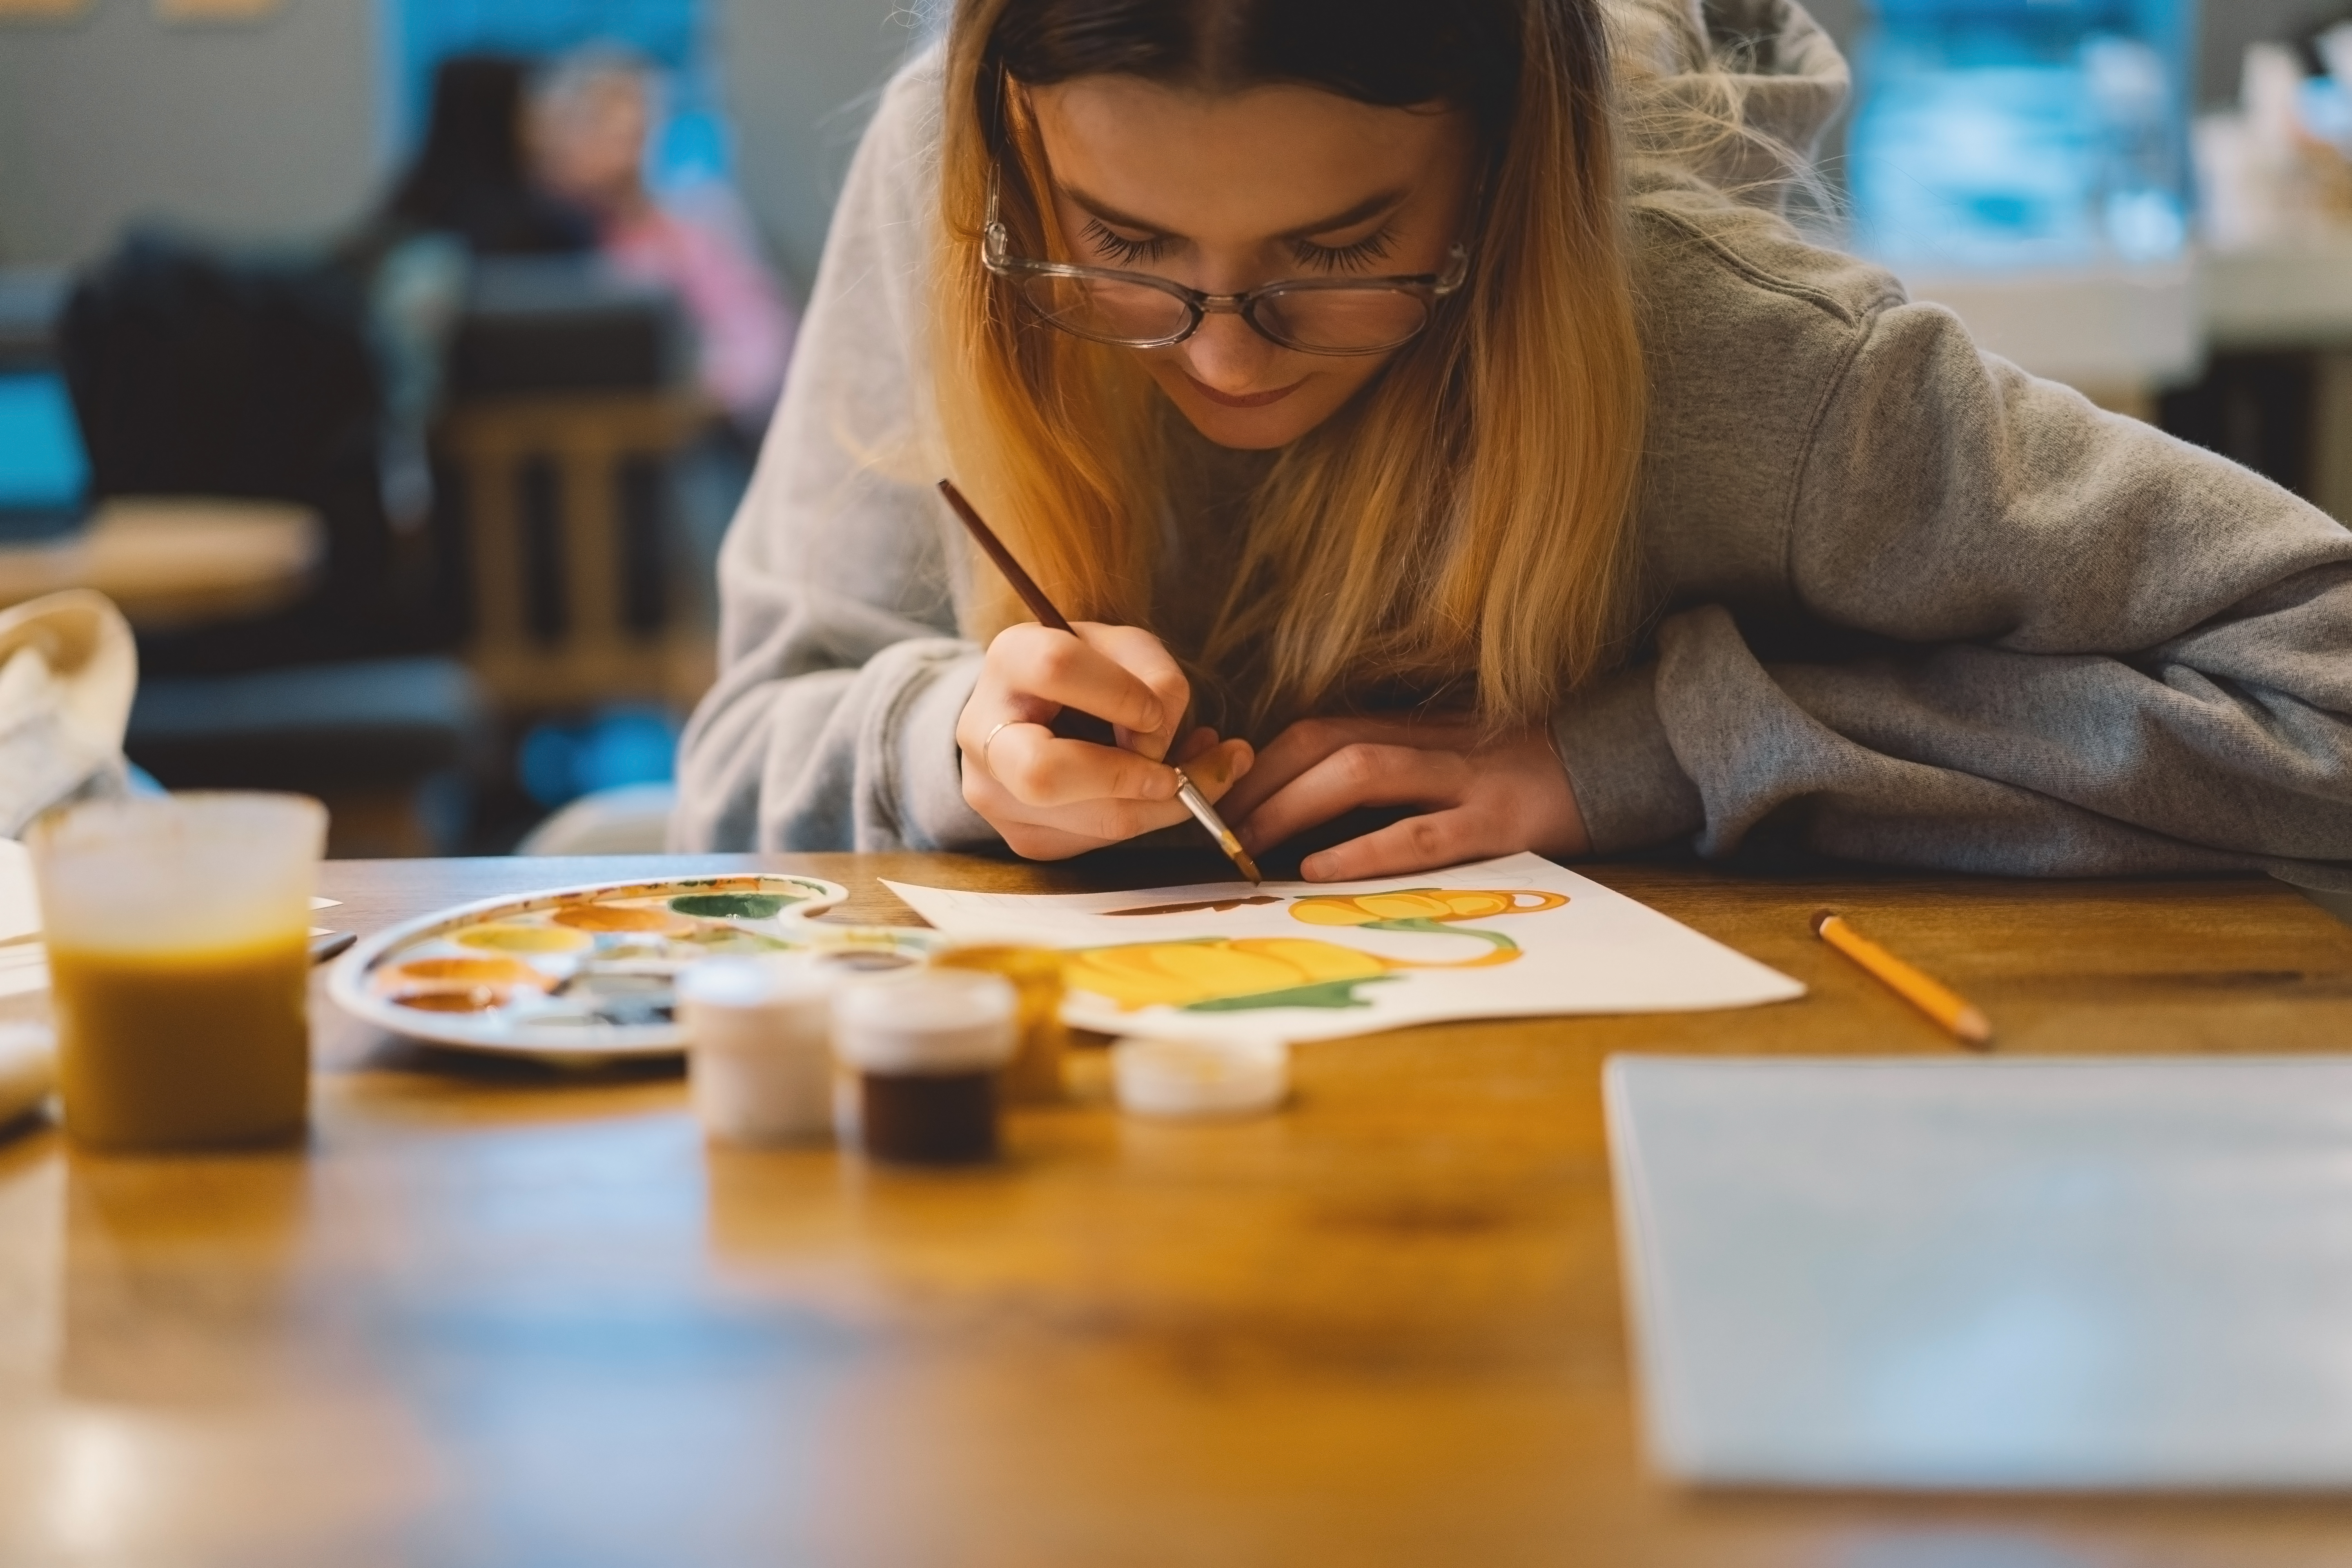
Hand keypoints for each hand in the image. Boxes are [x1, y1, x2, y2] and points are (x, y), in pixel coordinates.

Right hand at [957, 621, 1253, 860]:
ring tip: (1194, 776)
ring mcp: (995, 793)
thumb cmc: (1091, 674)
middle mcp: (983, 732)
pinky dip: (1145, 818)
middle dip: (1125, 777)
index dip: (1120, 694)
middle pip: (1042, 774)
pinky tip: (1157, 793)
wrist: (1040, 712)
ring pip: (1090, 821)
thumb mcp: (1127, 649)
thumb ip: (1155, 675)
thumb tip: (1156, 742)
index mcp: (1009, 660)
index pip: (1056, 669)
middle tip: (1172, 774)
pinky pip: (1101, 841)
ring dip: (1159, 805)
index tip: (1155, 712)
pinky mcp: (1024, 836)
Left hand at [1220, 716, 1587, 880]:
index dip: (1260, 760)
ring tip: (1248, 845)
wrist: (1623, 762)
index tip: (1217, 797)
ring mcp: (1467, 780)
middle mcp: (1432, 744)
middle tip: (1213, 829)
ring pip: (1363, 774)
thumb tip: (1306, 809)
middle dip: (1260, 783)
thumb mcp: (1450, 759)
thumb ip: (1391, 770)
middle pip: (1325, 742)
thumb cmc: (1523, 772)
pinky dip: (1365, 850)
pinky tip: (1320, 869)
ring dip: (1294, 808)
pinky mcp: (1501, 823)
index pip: (1318, 729)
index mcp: (1415, 729)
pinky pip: (1422, 835)